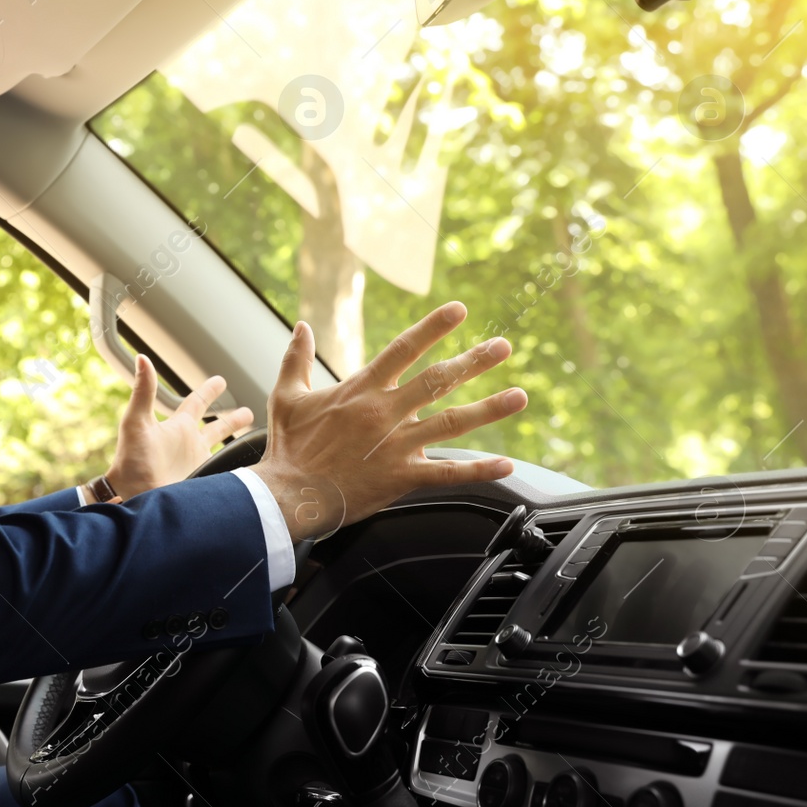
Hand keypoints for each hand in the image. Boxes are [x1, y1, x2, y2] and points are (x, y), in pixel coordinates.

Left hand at [105, 355, 254, 498]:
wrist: (133, 497)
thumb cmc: (130, 460)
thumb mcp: (137, 421)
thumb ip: (144, 391)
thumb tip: (142, 358)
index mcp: (178, 427)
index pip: (198, 403)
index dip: (209, 390)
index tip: (221, 380)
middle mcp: (189, 444)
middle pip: (216, 428)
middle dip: (232, 419)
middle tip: (248, 412)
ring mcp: (197, 464)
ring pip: (223, 450)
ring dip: (236, 443)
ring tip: (252, 440)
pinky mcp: (202, 482)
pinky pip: (224, 471)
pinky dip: (235, 467)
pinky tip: (249, 469)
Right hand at [255, 302, 527, 540]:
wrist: (288, 496)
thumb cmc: (288, 447)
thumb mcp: (286, 396)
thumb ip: (296, 358)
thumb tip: (301, 327)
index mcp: (361, 390)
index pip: (403, 349)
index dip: (432, 327)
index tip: (459, 310)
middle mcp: (385, 413)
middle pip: (437, 381)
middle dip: (473, 361)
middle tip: (502, 347)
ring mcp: (396, 446)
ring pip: (451, 423)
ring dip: (488, 409)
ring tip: (519, 396)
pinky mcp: (401, 477)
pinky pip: (447, 474)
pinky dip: (478, 470)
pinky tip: (506, 464)